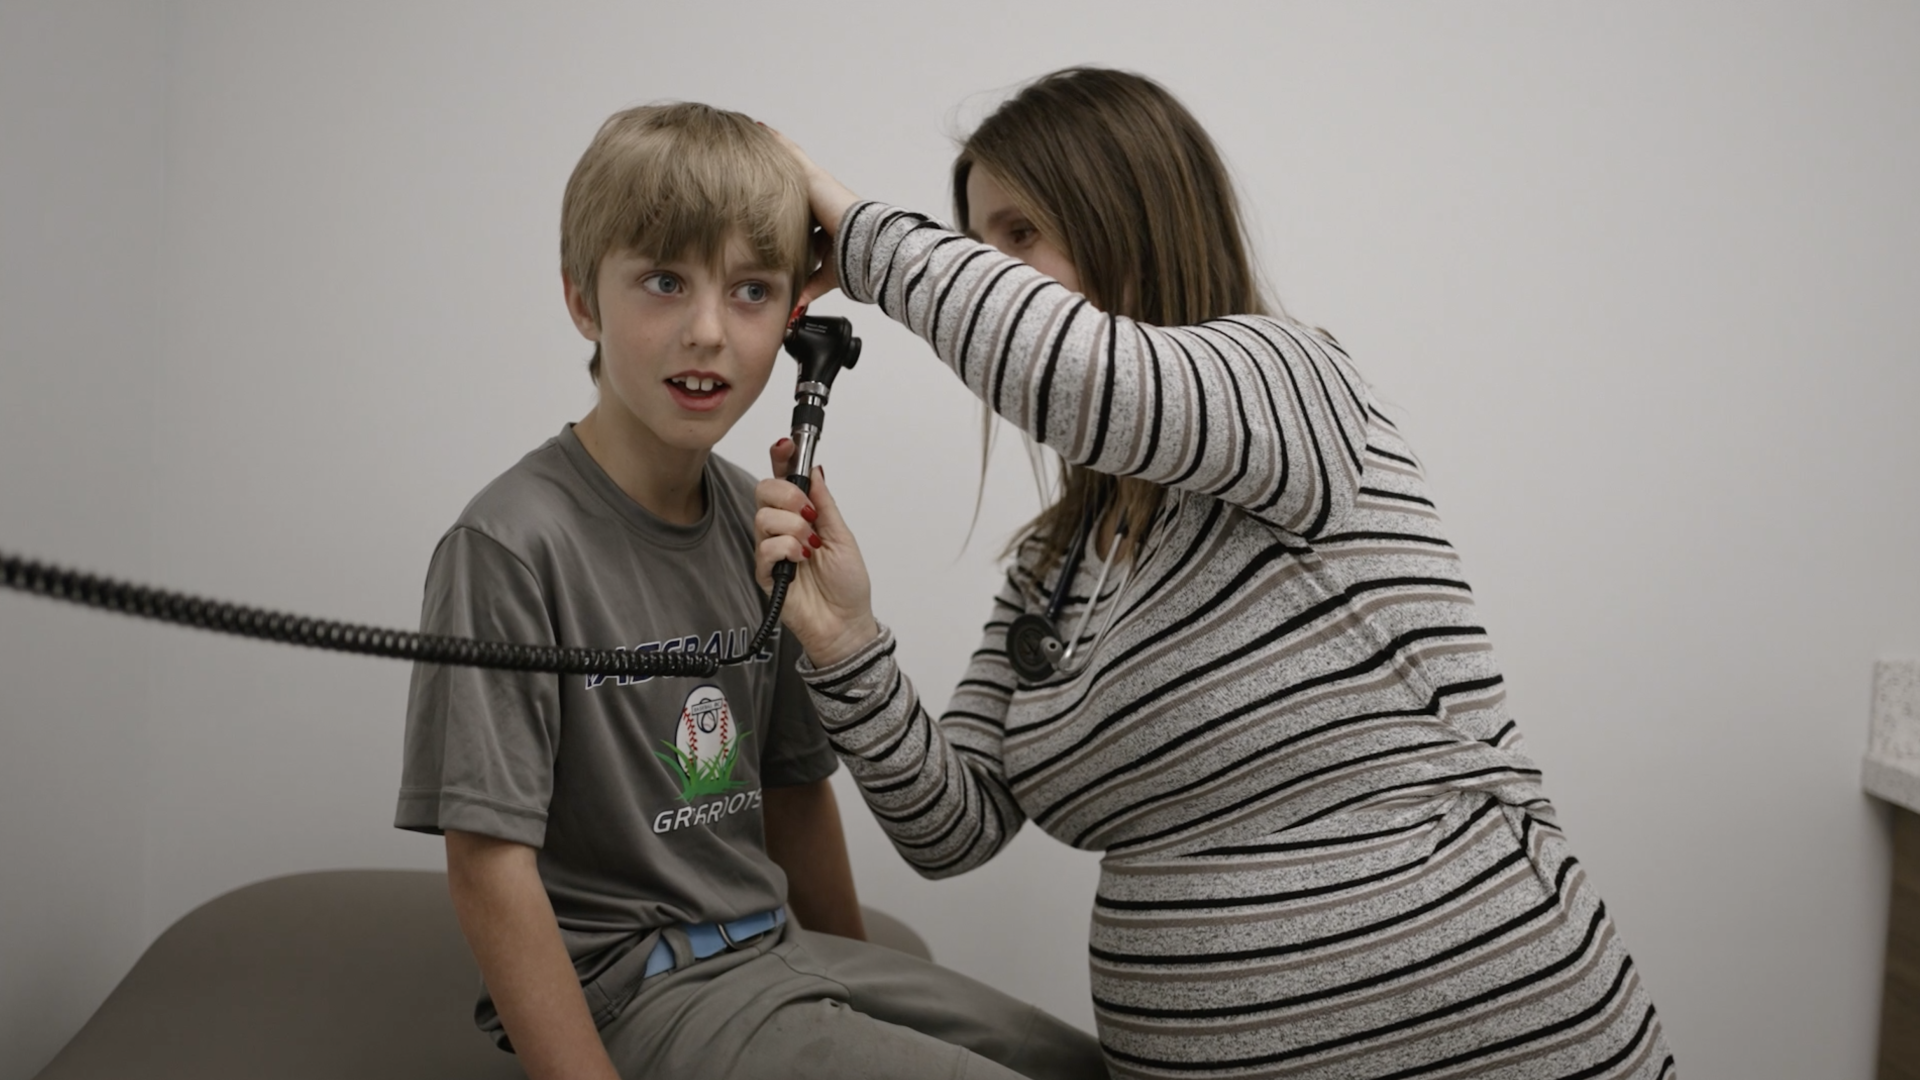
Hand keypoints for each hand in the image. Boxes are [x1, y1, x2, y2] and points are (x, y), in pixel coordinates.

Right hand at [756, 439, 879, 666]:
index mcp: (803, 515)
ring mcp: (772, 549)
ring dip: (792, 527)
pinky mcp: (765, 572)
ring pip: (763, 516)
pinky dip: (787, 549)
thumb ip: (825, 503)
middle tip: (809, 514)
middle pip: (764, 490)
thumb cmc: (847, 584)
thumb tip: (815, 470)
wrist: (844, 623)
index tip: (786, 445)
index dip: (781, 458)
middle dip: (788, 494)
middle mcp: (783, 528)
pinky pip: (764, 546)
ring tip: (809, 546)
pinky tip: (801, 562)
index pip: (784, 479)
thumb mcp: (842, 535)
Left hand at [760, 124, 859, 306]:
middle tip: (749, 157)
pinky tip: (759, 129)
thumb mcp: (826, 275)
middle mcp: (819, 199)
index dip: (782, 202)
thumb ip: (810, 284)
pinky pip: (791, 153)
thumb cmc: (858, 261)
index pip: (797, 209)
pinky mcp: (814, 178)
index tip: (766, 198)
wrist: (868, 249)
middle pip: (791, 182)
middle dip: (773, 171)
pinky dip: (776, 142)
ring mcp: (817, 186)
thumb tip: (797, 302)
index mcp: (824, 221)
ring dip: (772, 151)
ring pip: (789, 164)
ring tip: (749, 136)